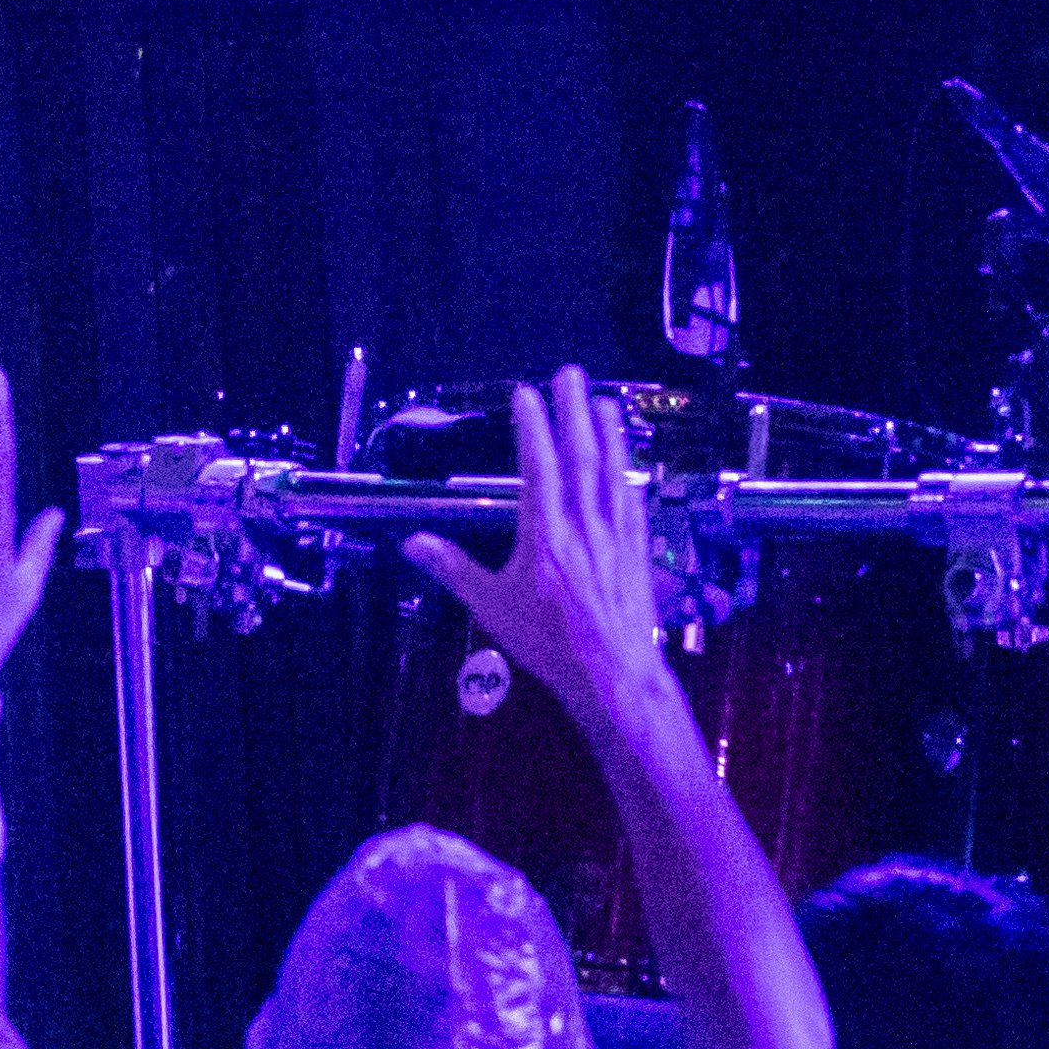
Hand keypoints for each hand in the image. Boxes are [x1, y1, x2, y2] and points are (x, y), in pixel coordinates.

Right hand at [406, 369, 670, 735]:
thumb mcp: (492, 606)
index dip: (532, 426)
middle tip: (571, 374)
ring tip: (605, 402)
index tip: (526, 392)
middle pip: (581, 457)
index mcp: (546, 533)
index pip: (539, 466)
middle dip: (574, 411)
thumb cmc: (549, 641)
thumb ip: (453, 569)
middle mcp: (584, 524)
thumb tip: (411, 543)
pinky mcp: (637, 550)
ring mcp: (616, 535)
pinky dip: (630, 474)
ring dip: (609, 433)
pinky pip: (633, 501)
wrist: (615, 674)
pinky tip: (630, 462)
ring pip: (613, 473)